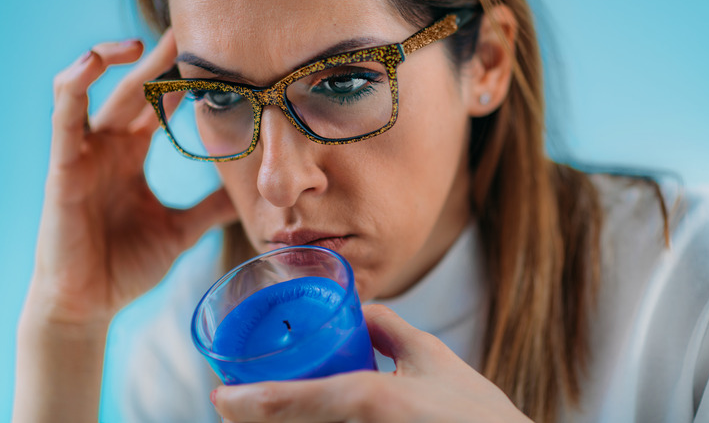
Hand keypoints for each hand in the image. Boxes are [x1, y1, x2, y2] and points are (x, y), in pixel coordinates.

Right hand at [29, 32, 237, 326]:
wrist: (90, 304)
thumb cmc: (126, 266)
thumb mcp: (181, 230)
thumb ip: (210, 208)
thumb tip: (249, 196)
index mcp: (131, 157)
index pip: (156, 107)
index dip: (178, 81)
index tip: (210, 61)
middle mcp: (107, 148)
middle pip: (132, 91)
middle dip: (158, 61)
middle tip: (187, 34)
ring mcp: (82, 154)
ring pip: (92, 89)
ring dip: (114, 59)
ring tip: (146, 42)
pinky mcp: (62, 166)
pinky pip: (64, 114)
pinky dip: (76, 82)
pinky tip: (98, 60)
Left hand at [212, 304, 531, 422]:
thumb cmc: (476, 412)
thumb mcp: (432, 357)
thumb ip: (389, 328)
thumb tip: (359, 309)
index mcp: (367, 399)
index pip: (286, 403)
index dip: (243, 403)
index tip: (220, 395)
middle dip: (254, 419)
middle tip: (236, 403)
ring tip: (263, 411)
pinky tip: (308, 418)